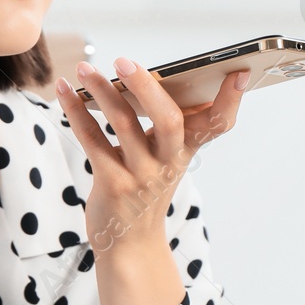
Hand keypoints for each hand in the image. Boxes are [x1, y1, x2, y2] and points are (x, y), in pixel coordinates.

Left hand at [56, 56, 246, 255]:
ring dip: (101, 91)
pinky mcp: (112, 184)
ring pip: (123, 124)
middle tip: (124, 61)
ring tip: (83, 68)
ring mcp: (141, 175)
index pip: (217, 124)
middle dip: (147, 87)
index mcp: (186, 150)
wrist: (129, 244)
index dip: (230, 100)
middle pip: (168, 120)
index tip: (240, 72)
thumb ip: (168, 123)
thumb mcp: (167, 159)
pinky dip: (76, 112)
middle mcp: (168, 162)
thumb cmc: (146, 188)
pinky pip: (92, 140)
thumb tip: (146, 74)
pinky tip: (64, 91)